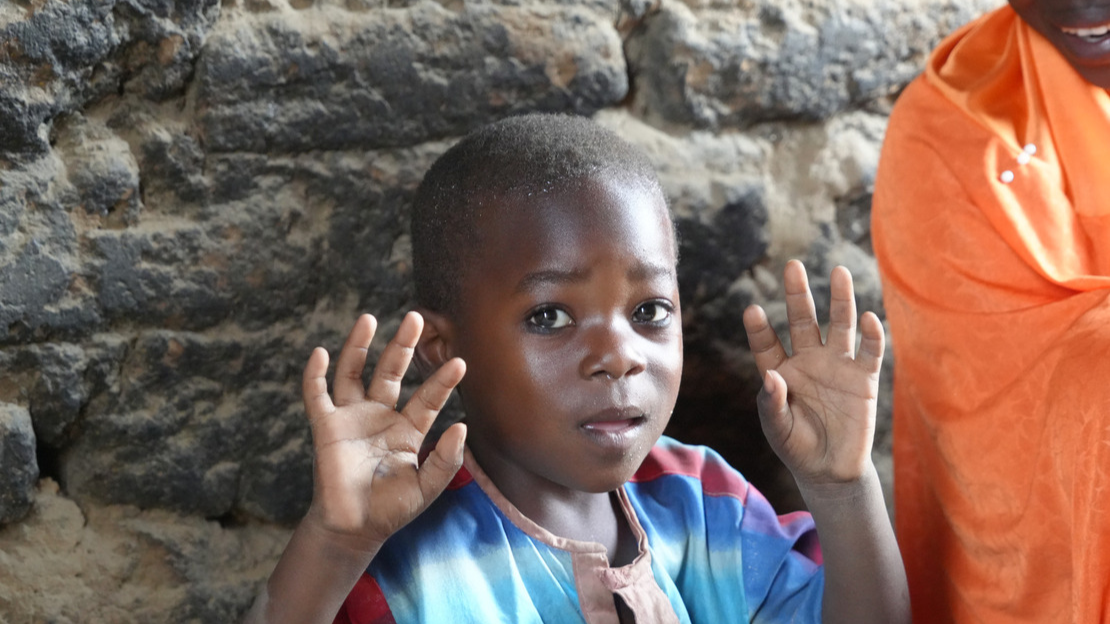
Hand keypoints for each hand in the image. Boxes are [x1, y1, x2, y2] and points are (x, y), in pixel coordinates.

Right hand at [301, 311, 466, 553]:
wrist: (353, 529)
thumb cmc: (391, 509)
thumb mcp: (427, 488)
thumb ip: (446, 461)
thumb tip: (461, 427)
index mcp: (408, 430)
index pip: (428, 399)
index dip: (442, 381)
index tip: (460, 363)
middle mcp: (380, 417)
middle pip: (391, 372)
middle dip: (402, 346)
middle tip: (415, 317)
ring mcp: (352, 419)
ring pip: (354, 374)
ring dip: (360, 346)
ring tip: (369, 318)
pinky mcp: (326, 428)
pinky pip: (317, 396)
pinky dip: (315, 375)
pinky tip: (319, 353)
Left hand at [742, 261, 883, 486]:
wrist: (831, 470)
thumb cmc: (797, 447)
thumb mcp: (778, 429)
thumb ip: (772, 404)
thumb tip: (771, 376)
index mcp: (781, 370)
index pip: (766, 344)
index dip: (760, 328)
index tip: (751, 310)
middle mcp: (808, 360)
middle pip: (803, 321)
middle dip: (798, 294)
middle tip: (792, 265)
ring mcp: (838, 366)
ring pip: (839, 325)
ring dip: (840, 300)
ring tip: (838, 272)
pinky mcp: (864, 379)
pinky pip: (869, 352)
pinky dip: (871, 335)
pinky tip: (868, 318)